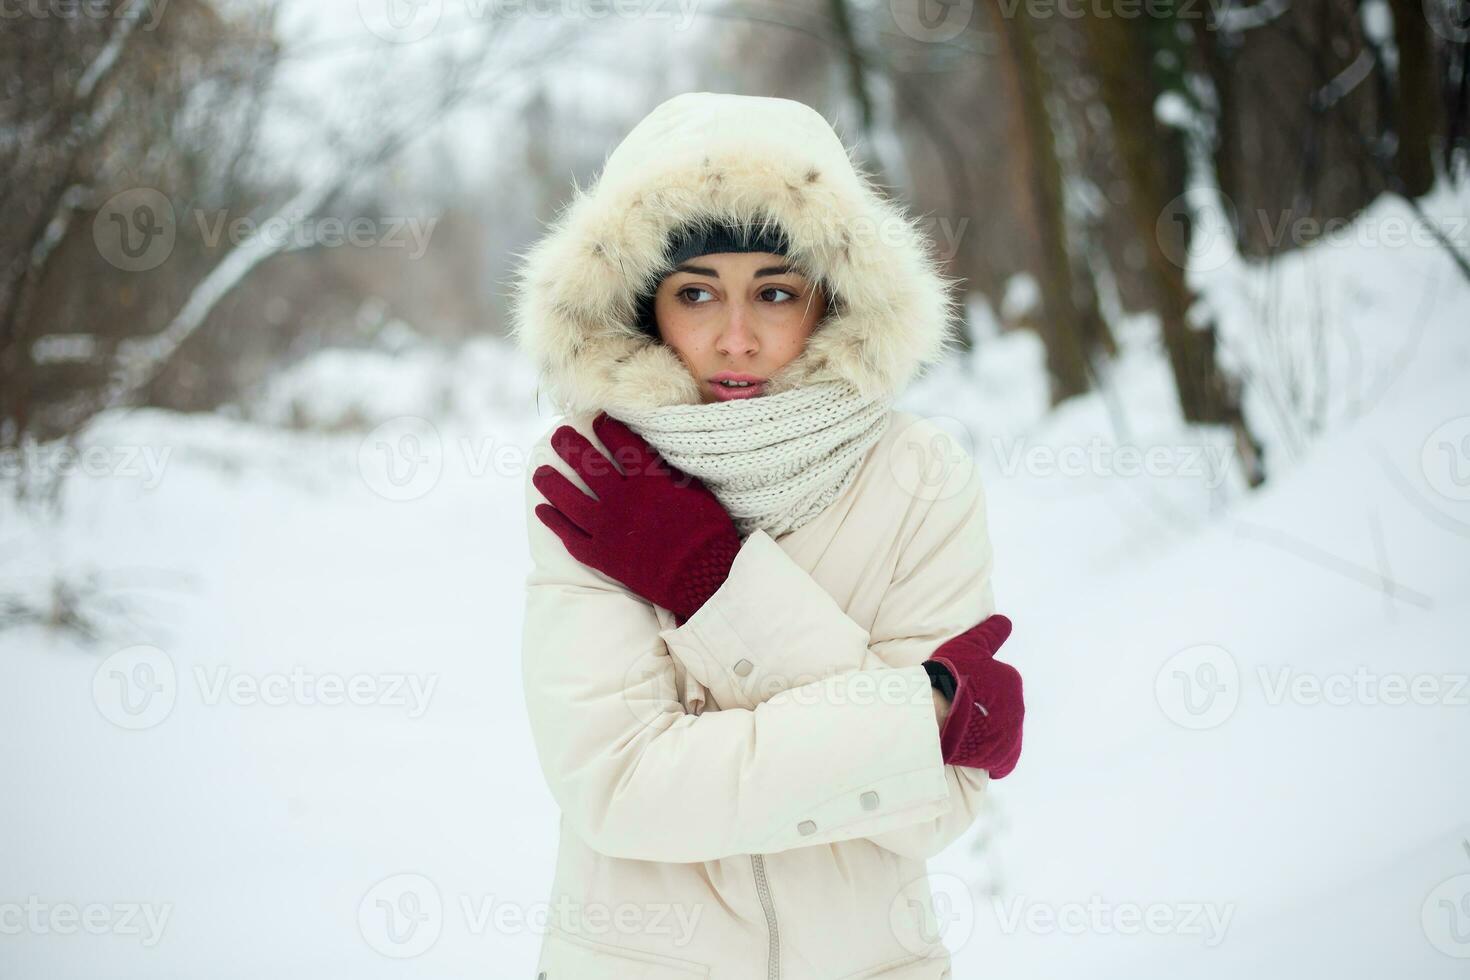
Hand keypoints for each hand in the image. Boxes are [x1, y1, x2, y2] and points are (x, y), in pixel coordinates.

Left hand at [532, 412, 742, 623]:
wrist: (700, 577)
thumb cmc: (707, 533)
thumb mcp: (696, 492)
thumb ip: (668, 472)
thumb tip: (653, 455)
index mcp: (647, 479)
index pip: (621, 442)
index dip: (607, 427)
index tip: (598, 419)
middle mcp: (621, 499)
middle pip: (587, 464)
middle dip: (570, 445)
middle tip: (559, 434)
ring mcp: (606, 527)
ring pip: (568, 498)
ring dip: (551, 482)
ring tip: (540, 472)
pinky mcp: (599, 554)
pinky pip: (569, 535)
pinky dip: (554, 522)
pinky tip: (543, 510)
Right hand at [924, 614, 1022, 777]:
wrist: (939, 713)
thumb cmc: (952, 675)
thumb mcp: (971, 645)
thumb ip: (991, 633)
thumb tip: (1006, 621)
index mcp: (1012, 681)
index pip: (998, 682)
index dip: (978, 683)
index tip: (961, 686)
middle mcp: (1017, 708)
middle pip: (1000, 708)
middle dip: (985, 708)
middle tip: (960, 708)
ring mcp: (1010, 734)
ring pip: (1001, 732)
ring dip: (987, 731)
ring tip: (963, 730)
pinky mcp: (1001, 756)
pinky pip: (1002, 758)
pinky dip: (993, 756)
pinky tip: (978, 753)